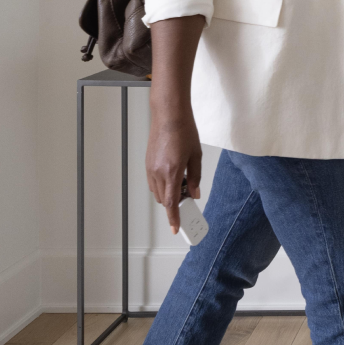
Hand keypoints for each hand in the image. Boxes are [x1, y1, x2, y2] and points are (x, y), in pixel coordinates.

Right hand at [146, 111, 200, 234]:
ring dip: (168, 193)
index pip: (171, 202)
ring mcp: (150, 168)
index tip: (176, 228)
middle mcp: (158, 172)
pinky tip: (173, 175)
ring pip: (157, 191)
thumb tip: (195, 193)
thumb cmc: (185, 132)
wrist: (169, 116)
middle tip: (188, 196)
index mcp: (172, 171)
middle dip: (174, 203)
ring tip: (183, 182)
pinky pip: (153, 182)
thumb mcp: (196, 156)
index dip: (173, 217)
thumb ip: (196, 177)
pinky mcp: (147, 163)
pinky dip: (162, 185)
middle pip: (163, 199)